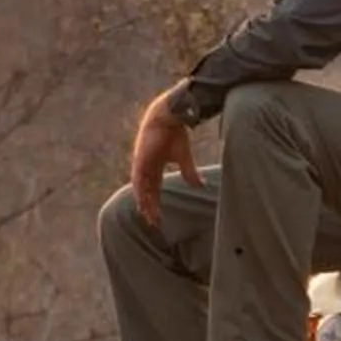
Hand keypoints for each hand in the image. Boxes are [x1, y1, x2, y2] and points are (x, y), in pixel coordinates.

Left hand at [128, 88, 202, 226]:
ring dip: (144, 202)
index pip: (154, 188)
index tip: (158, 217)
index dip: (156, 202)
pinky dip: (139, 191)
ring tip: (147, 217)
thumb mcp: (184, 158)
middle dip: (150, 206)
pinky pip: (138, 179)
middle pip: (147, 191)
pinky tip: (141, 202)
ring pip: (141, 188)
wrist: (169, 117)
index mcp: (156, 165)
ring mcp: (141, 163)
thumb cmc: (176, 134)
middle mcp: (146, 166)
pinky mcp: (140, 159)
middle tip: (153, 222)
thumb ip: (190, 173)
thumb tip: (202, 187)